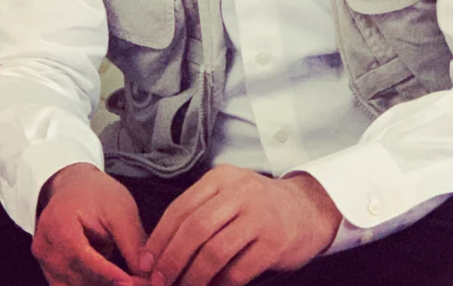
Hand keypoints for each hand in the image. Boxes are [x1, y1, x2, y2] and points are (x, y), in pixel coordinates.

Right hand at [32, 162, 150, 285]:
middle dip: (108, 283)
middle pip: (78, 278)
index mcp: (59, 225)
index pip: (84, 259)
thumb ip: (132, 242)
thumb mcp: (120, 210)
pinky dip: (90, 285)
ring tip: (125, 278)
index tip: (130, 282)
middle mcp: (44, 247)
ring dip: (100, 285)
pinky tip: (110, 280)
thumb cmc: (98, 194)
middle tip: (137, 283)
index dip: (108, 274)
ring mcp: (43, 261)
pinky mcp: (48, 270)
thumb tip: (146, 274)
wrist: (74, 186)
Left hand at [139, 164, 341, 285]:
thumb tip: (159, 252)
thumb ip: (199, 213)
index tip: (146, 263)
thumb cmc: (258, 207)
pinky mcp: (274, 242)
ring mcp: (259, 216)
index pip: (181, 208)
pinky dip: (219, 285)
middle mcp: (240, 192)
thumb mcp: (229, 195)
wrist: (307, 209)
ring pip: (213, 252)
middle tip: (159, 282)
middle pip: (193, 229)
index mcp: (222, 177)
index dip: (159, 239)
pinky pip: (237, 271)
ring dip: (192, 278)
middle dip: (171, 260)